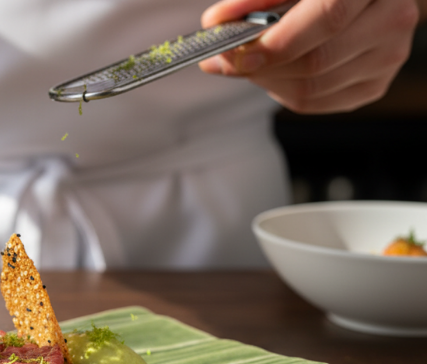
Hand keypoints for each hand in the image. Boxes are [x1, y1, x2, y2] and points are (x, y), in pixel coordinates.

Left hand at [198, 0, 420, 113]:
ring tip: (251, 60)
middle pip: (315, 61)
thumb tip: (216, 23)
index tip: (236, 50)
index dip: (278, 42)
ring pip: (311, 87)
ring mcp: (388, 56)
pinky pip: (315, 101)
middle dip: (261, 65)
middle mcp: (393, 18)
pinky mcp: (374, 84)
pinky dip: (281, 90)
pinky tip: (274, 71)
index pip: (328, 18)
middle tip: (228, 58)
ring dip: (267, 78)